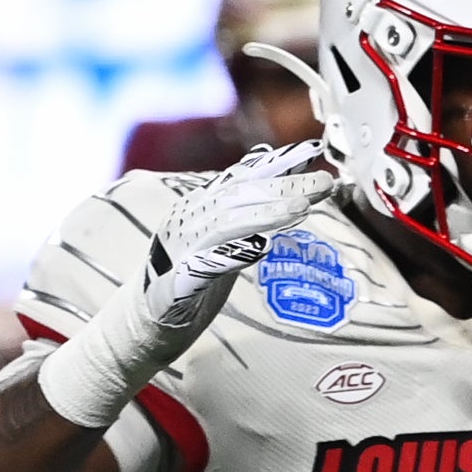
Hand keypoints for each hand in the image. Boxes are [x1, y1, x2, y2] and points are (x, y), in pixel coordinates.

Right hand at [145, 141, 335, 343]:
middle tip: (323, 182)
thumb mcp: (224, 241)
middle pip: (240, 196)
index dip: (277, 164)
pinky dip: (232, 254)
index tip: (313, 150)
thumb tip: (282, 186)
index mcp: (200, 207)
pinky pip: (204, 266)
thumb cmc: (190, 280)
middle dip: (284, 186)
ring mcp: (179, 248)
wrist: (147, 320)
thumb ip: (247, 214)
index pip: (243, 179)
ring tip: (301, 210)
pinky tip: (259, 248)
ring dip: (266, 215)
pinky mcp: (174, 282)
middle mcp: (188, 219)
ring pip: (226, 223)